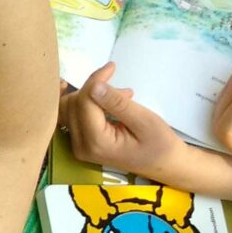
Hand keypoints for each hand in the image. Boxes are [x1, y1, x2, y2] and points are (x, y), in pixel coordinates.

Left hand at [63, 63, 196, 179]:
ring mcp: (78, 146)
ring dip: (88, 95)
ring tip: (117, 96)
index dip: (95, 81)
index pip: (84, 103)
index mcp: (97, 142)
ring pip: (67, 109)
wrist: (164, 165)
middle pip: (71, 105)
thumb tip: (94, 86)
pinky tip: (102, 99)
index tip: (111, 67)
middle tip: (121, 89)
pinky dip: (84, 103)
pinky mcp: (81, 142)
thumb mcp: (145, 121)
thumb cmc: (160, 145)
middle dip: (92, 89)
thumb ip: (118, 104)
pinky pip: (71, 117)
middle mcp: (81, 146)